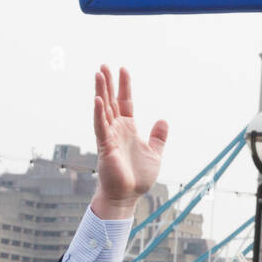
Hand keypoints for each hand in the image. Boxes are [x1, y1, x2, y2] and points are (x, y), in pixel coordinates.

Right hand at [90, 66, 168, 218]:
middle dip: (108, 83)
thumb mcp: (154, 153)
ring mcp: (109, 137)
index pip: (125, 102)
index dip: (124, 86)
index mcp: (128, 129)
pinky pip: (100, 127)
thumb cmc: (138, 177)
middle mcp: (117, 130)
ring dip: (101, 91)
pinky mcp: (105, 146)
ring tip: (99, 74)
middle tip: (104, 65)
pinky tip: (98, 99)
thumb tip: (163, 120)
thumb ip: (158, 136)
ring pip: (104, 109)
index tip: (123, 69)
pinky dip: (99, 113)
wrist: (127, 196)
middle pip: (111, 101)